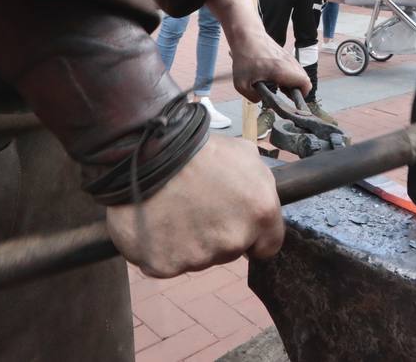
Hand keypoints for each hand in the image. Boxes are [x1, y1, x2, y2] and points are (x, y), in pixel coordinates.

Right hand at [106, 137, 283, 277]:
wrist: (147, 154)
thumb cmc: (196, 149)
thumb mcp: (244, 153)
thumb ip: (259, 185)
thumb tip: (257, 200)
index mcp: (260, 213)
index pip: (269, 245)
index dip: (253, 235)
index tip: (236, 224)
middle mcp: (234, 241)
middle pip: (231, 251)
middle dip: (218, 234)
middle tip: (197, 207)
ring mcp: (200, 258)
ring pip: (199, 258)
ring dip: (190, 241)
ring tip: (174, 209)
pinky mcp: (166, 266)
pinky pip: (167, 263)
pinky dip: (161, 248)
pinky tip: (155, 223)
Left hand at [229, 27, 309, 100]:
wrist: (246, 35)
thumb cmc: (245, 57)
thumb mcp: (241, 84)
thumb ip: (252, 97)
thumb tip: (260, 100)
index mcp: (282, 70)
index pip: (305, 84)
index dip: (301, 95)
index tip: (290, 98)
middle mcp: (289, 63)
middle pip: (304, 80)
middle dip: (296, 90)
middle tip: (282, 92)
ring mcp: (289, 58)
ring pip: (299, 74)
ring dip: (292, 82)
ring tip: (277, 85)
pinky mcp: (286, 55)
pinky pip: (294, 69)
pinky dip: (288, 75)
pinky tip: (275, 77)